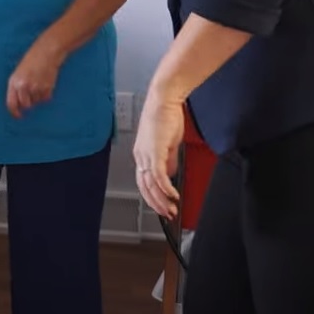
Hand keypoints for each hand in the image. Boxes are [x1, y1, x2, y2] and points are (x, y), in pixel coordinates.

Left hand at [5, 42, 64, 116]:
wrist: (46, 52)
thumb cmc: (31, 61)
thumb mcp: (18, 73)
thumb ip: (17, 87)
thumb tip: (19, 104)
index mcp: (14, 82)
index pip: (11, 103)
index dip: (14, 112)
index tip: (18, 116)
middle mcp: (23, 86)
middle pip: (26, 105)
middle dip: (29, 103)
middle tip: (32, 94)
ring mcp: (35, 87)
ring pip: (37, 102)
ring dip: (38, 96)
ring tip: (39, 82)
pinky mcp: (47, 88)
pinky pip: (46, 98)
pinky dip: (46, 94)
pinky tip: (46, 83)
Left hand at [133, 87, 186, 220]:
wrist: (164, 99)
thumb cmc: (165, 115)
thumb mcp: (167, 143)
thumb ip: (168, 160)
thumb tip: (169, 173)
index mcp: (142, 154)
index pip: (144, 182)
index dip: (152, 196)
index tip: (162, 206)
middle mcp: (141, 156)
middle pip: (145, 187)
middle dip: (156, 203)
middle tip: (167, 214)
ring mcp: (146, 154)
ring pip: (151, 184)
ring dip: (161, 200)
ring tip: (171, 209)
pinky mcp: (155, 151)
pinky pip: (158, 176)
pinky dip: (166, 188)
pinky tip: (173, 195)